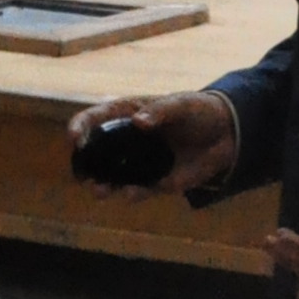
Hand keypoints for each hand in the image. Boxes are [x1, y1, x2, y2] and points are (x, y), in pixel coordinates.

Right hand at [66, 90, 238, 196]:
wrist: (226, 134)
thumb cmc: (198, 111)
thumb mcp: (181, 104)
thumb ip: (161, 112)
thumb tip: (138, 121)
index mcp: (129, 114)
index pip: (97, 118)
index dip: (81, 126)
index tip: (73, 137)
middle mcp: (129, 140)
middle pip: (98, 152)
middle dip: (86, 164)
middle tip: (79, 174)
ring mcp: (141, 162)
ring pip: (114, 176)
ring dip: (104, 185)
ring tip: (98, 191)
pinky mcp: (157, 181)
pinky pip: (140, 189)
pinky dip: (133, 193)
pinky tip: (130, 193)